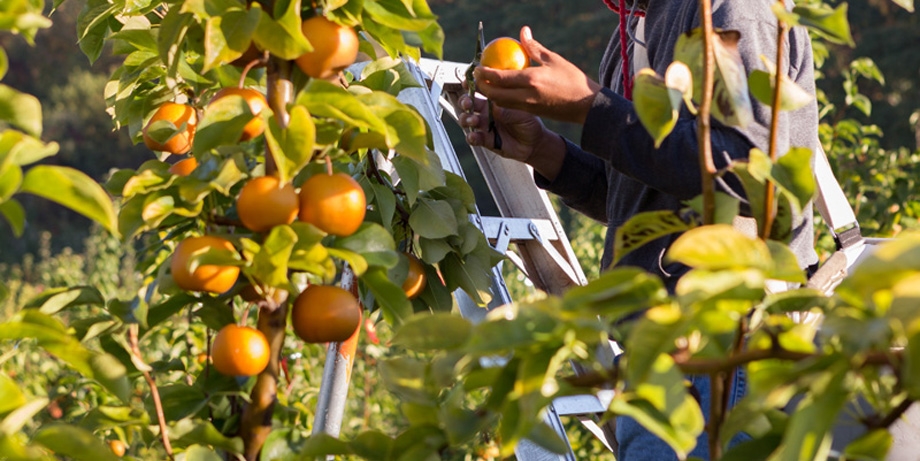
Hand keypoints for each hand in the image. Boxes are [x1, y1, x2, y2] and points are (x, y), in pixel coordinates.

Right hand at [456, 92, 563, 180]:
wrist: (533, 143)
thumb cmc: (528, 123)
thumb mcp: (521, 113)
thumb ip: (507, 111)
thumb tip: (494, 107)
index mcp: (494, 100)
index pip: (478, 89)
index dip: (470, 85)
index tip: (466, 83)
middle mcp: (486, 112)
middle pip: (467, 103)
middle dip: (464, 102)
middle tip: (468, 103)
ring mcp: (484, 125)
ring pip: (466, 119)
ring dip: (466, 118)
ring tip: (474, 121)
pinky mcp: (485, 140)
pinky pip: (472, 138)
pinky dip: (470, 137)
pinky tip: (474, 136)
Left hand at [474, 26, 602, 124]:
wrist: (586, 105)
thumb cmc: (572, 80)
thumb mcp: (553, 60)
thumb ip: (534, 47)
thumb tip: (523, 32)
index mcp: (531, 80)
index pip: (500, 78)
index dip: (485, 73)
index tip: (477, 66)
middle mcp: (526, 95)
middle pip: (495, 94)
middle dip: (482, 87)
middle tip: (477, 77)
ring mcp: (528, 106)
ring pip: (500, 102)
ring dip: (490, 94)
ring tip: (485, 84)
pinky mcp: (531, 113)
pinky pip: (510, 106)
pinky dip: (501, 99)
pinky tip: (501, 91)